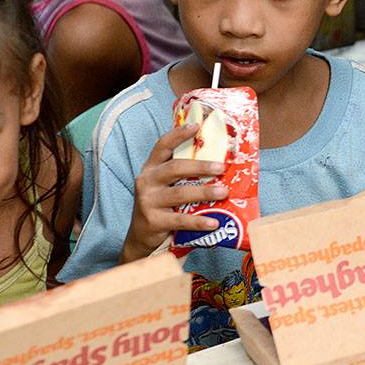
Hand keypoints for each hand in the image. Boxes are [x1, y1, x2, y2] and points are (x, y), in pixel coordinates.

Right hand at [121, 124, 227, 262]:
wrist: (141, 238)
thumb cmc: (161, 207)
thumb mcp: (166, 187)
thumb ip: (182, 176)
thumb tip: (219, 164)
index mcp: (151, 169)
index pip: (162, 146)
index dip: (178, 134)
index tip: (197, 126)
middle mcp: (146, 181)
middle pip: (174, 168)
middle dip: (200, 166)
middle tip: (221, 167)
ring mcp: (148, 201)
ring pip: (180, 193)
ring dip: (205, 192)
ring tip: (224, 192)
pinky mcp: (153, 221)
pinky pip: (180, 220)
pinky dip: (199, 221)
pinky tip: (214, 222)